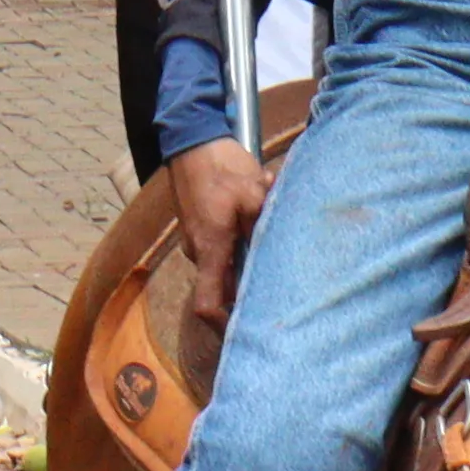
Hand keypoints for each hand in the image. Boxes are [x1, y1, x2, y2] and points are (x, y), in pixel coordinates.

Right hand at [169, 134, 273, 322]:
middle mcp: (198, 250)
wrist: (191, 138)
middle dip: (247, 285)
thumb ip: (264, 230)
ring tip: (265, 233)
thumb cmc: (221, 166)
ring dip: (245, 255)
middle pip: (222, 285)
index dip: (224, 325)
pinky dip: (237, 239)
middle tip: (277, 279)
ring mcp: (195, 238)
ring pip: (223, 262)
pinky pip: (219, 245)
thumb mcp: (255, 195)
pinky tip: (254, 213)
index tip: (245, 332)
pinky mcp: (197, 225)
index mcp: (211, 248)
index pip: (208, 304)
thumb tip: (276, 255)